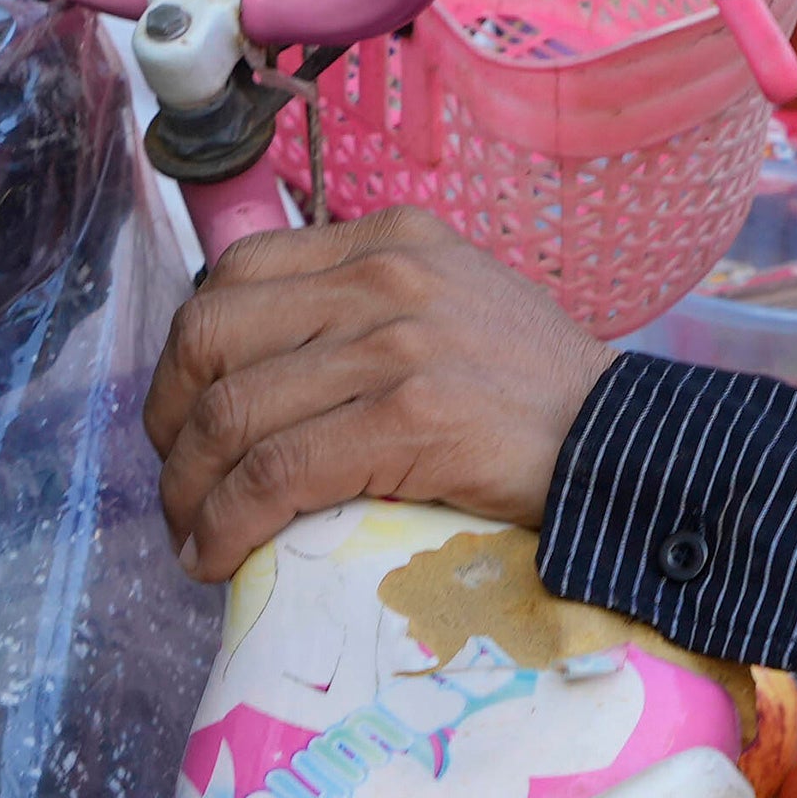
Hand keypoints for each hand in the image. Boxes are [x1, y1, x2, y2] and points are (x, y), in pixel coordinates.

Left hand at [146, 214, 612, 578]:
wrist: (628, 446)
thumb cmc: (541, 396)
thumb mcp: (452, 307)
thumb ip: (367, 310)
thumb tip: (262, 371)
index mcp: (389, 240)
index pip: (238, 272)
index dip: (187, 351)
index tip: (182, 414)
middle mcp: (385, 277)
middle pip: (212, 337)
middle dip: (168, 420)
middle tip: (176, 484)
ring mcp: (397, 344)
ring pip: (231, 414)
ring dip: (190, 491)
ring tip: (192, 537)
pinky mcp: (411, 418)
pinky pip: (275, 475)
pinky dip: (227, 524)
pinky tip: (219, 557)